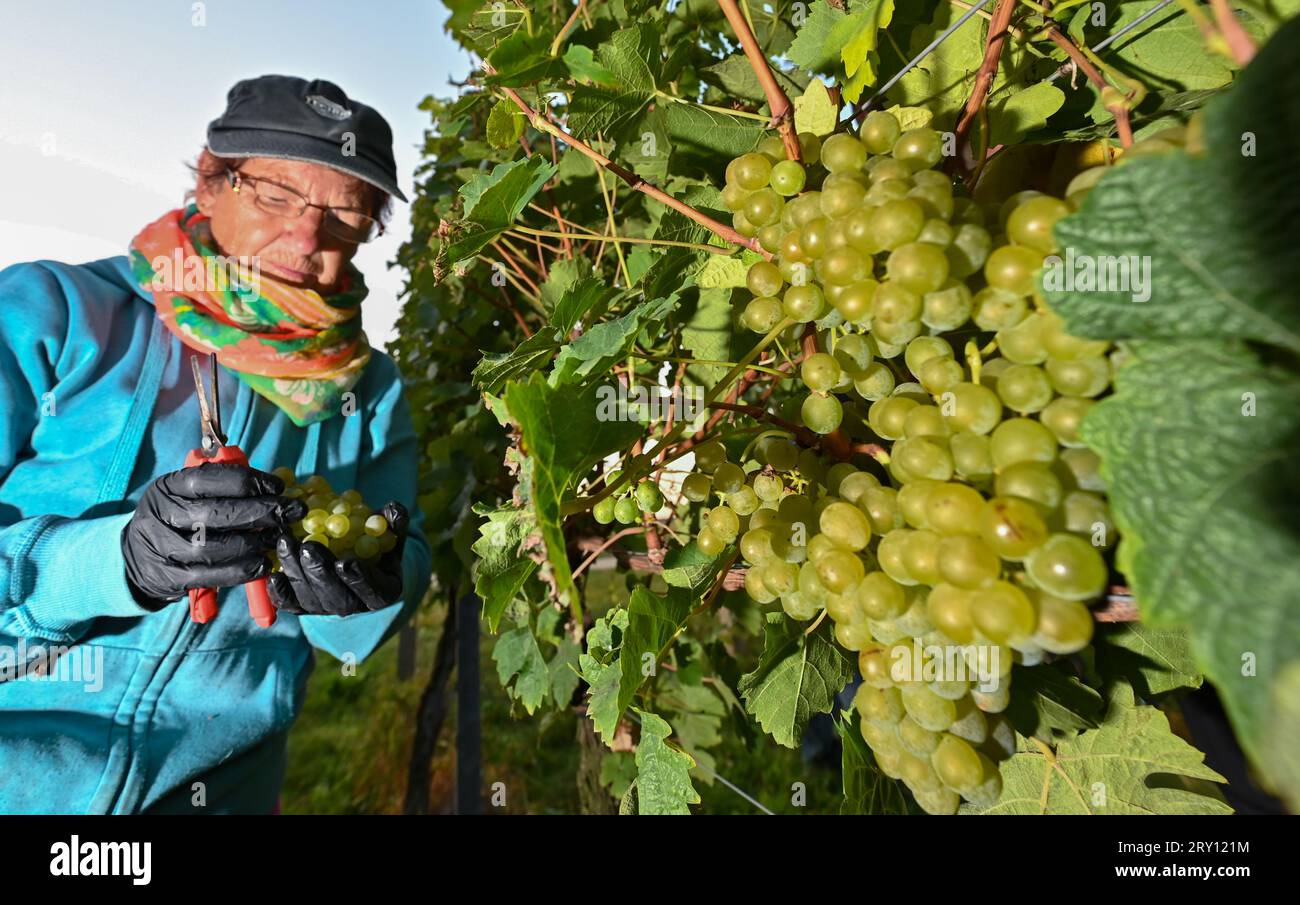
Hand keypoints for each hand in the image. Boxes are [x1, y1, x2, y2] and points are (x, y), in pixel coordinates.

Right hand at [121, 463, 307, 607]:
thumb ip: (223, 488)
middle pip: (215, 513)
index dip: (250, 482)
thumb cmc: (180, 519)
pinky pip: (207, 575)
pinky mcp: (166, 576)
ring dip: (250, 544)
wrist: (138, 556)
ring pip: (210, 547)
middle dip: (260, 512)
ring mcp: (161, 546)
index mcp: (170, 485)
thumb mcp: (191, 495)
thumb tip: (271, 488)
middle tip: (290, 513)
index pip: (211, 478)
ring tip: (275, 540)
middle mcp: (161, 513)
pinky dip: (239, 571)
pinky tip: (261, 565)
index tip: (278, 486)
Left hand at [266, 501, 409, 616]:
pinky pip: (289, 604)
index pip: (373, 591)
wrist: (355, 560)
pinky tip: (272, 574)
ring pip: (309, 599)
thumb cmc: (376, 545)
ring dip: (295, 573)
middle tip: (308, 547)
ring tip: (285, 543)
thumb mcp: (390, 533)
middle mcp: (354, 606)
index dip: (359, 579)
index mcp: (382, 592)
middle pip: (336, 598)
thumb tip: (394, 510)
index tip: (345, 562)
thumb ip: (395, 523)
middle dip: (319, 573)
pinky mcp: (303, 607)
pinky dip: (279, 592)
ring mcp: (326, 609)